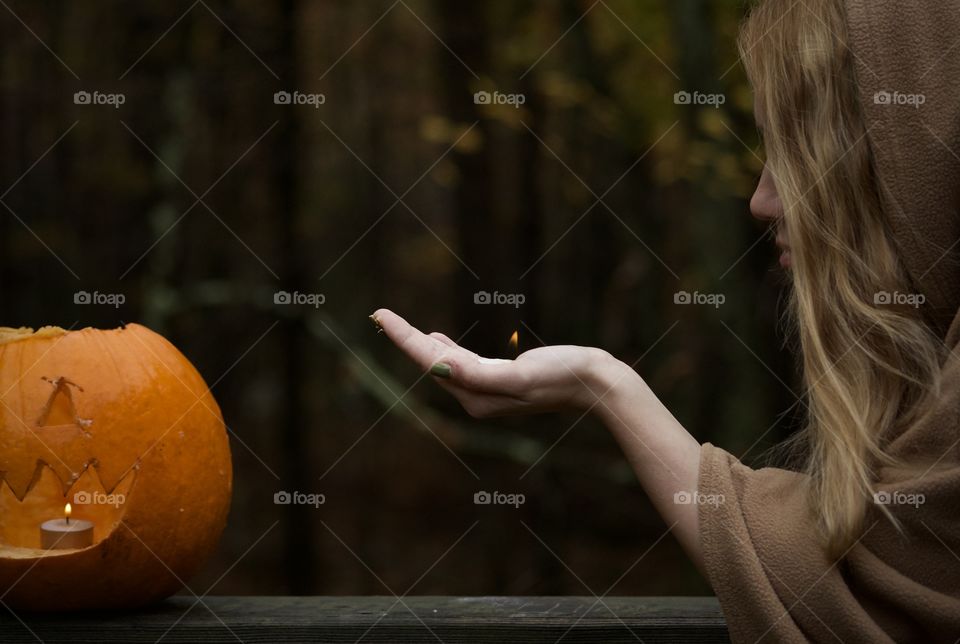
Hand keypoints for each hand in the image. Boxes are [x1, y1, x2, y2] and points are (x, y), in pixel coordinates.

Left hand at [373, 308, 617, 417]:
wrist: (594, 384)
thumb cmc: (562, 375)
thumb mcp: (519, 375)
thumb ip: (478, 375)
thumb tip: (440, 367)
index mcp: (476, 396)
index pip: (429, 362)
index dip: (403, 337)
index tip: (380, 314)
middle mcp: (476, 397)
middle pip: (431, 363)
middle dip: (405, 338)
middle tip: (379, 314)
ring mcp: (487, 390)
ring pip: (443, 363)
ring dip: (421, 343)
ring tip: (397, 324)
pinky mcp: (500, 379)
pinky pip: (461, 363)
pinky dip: (444, 348)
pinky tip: (437, 339)